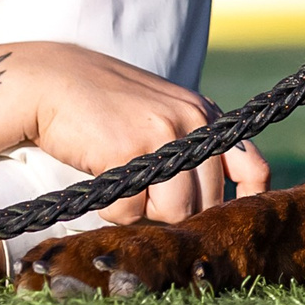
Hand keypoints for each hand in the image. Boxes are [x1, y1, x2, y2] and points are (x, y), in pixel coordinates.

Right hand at [5, 43, 271, 223]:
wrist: (52, 80)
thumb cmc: (103, 107)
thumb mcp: (160, 117)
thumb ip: (189, 149)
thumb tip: (213, 208)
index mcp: (206, 116)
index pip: (252, 167)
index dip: (245, 202)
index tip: (226, 224)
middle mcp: (195, 123)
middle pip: (206, 204)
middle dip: (173, 212)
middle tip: (141, 196)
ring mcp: (165, 136)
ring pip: (174, 212)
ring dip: (143, 211)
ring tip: (121, 183)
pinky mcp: (131, 152)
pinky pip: (131, 211)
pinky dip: (113, 208)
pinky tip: (101, 175)